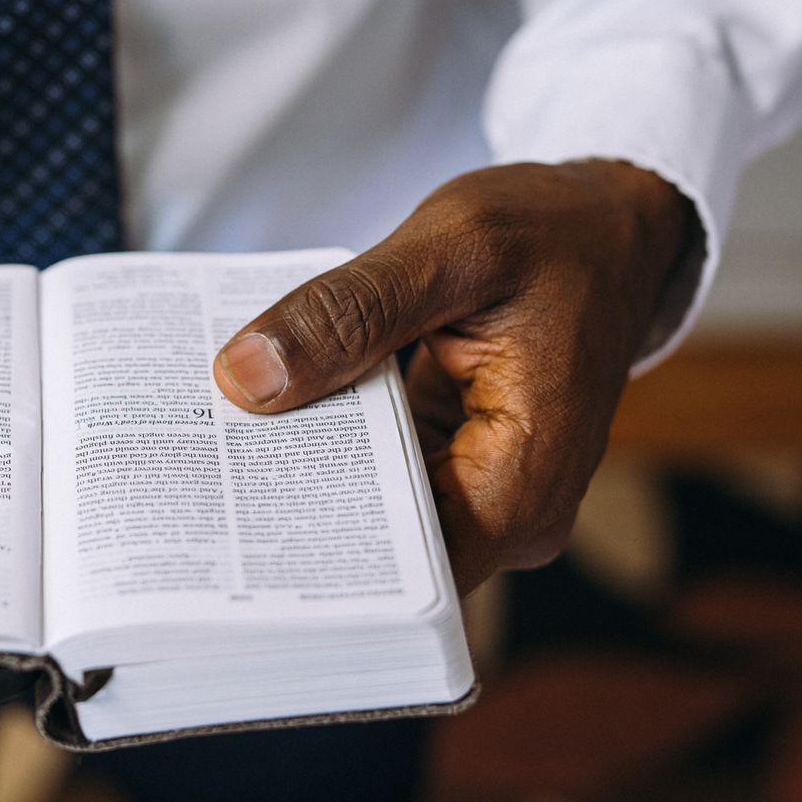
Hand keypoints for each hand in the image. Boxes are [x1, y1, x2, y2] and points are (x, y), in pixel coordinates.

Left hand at [212, 161, 694, 595]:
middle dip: (289, 519)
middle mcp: (508, 515)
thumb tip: (245, 378)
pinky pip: (377, 476)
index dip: (316, 564)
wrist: (606, 225)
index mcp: (522, 485)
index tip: (229, 536)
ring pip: (369, 514)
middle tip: (194, 483)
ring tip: (209, 449)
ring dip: (300, 479)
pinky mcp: (452, 466)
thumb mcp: (449, 249)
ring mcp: (480, 495)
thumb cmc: (554, 233)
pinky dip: (325, 445)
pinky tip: (261, 418)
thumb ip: (347, 312)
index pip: (404, 576)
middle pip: (378, 552)